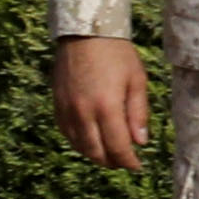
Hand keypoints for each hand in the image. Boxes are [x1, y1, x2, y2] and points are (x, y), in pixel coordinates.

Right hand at [49, 35, 157, 175]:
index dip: (128, 161)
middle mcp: (83, 113)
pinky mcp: (57, 106)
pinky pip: (67, 134)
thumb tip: (140, 141)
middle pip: (97, 152)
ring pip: (80, 146)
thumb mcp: (136, 80)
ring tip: (109, 154)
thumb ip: (138, 113)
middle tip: (124, 162)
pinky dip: (80, 143)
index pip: (118, 147)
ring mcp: (67, 111)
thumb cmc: (116, 53)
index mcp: (107, 107)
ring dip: (95, 155)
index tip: (137, 165)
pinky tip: (91, 140)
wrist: (84, 33)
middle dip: (112, 162)